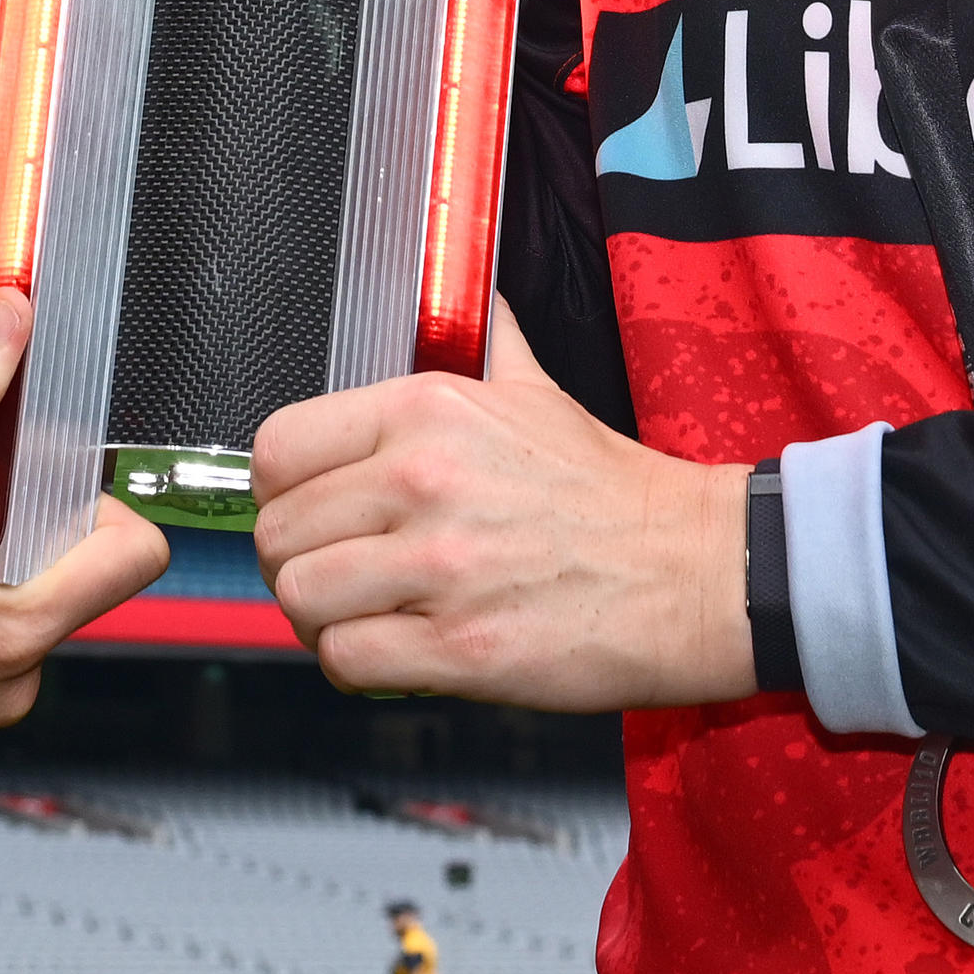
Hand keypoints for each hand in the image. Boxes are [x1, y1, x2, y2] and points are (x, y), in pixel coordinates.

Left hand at [248, 302, 748, 712]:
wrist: (696, 571)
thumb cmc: (615, 494)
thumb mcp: (539, 393)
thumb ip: (490, 346)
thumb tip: (476, 305)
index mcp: (427, 411)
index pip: (277, 449)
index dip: (278, 492)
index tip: (306, 512)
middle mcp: (423, 480)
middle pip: (277, 533)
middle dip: (295, 564)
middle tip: (337, 576)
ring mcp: (440, 567)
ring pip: (299, 599)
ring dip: (319, 620)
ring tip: (360, 617)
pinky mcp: (460, 646)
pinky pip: (347, 660)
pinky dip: (355, 667)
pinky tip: (392, 654)